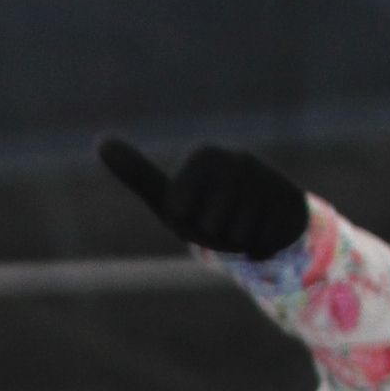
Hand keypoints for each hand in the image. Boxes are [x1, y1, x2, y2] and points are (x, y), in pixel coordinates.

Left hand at [97, 139, 307, 265]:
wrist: (260, 219)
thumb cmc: (207, 209)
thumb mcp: (169, 197)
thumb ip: (137, 173)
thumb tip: (100, 142)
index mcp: (203, 155)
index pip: (178, 209)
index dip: (182, 220)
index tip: (192, 210)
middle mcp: (236, 157)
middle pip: (205, 224)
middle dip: (208, 234)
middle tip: (219, 221)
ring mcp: (264, 178)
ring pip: (233, 235)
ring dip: (233, 241)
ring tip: (240, 224)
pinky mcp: (289, 202)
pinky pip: (258, 244)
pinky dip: (256, 248)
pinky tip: (262, 230)